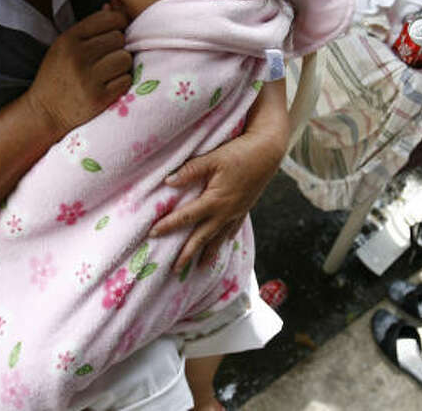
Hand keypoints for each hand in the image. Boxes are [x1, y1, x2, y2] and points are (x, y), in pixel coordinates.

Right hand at [24, 6, 131, 138]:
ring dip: (122, 65)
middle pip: (119, 38)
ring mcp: (88, 78)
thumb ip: (89, 28)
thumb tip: (113, 7)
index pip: (109, 19)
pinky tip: (109, 85)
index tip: (114, 34)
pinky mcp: (99, 98)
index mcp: (69, 39)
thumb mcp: (64, 47)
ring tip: (109, 72)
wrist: (44, 112)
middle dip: (118, 47)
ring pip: (125, 59)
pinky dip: (122, 82)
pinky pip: (126, 80)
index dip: (118, 25)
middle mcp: (78, 56)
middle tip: (107, 58)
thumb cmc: (57, 76)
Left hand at [150, 132, 282, 271]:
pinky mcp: (245, 208)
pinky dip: (226, 238)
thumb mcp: (213, 158)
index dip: (168, 225)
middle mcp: (226, 212)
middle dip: (188, 253)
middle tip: (175, 269)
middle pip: (203, 237)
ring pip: (219, 237)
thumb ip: (190, 171)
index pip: (187, 216)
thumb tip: (168, 181)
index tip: (152, 234)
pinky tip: (224, 242)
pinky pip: (233, 228)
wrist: (269, 152)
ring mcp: (237, 212)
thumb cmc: (240, 153)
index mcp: (215, 200)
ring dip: (208, 253)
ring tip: (199, 267)